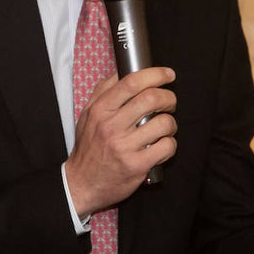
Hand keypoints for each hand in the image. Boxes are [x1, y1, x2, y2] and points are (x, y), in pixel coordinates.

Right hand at [66, 67, 176, 216]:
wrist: (82, 183)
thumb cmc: (88, 147)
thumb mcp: (88, 115)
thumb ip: (103, 91)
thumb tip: (123, 71)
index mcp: (100, 110)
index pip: (131, 82)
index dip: (155, 74)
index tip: (167, 74)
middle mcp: (112, 126)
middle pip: (152, 99)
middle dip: (169, 97)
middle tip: (169, 102)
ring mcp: (125, 146)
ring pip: (164, 123)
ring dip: (171, 123)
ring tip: (164, 127)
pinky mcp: (137, 165)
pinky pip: (167, 146)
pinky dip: (170, 144)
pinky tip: (161, 145)